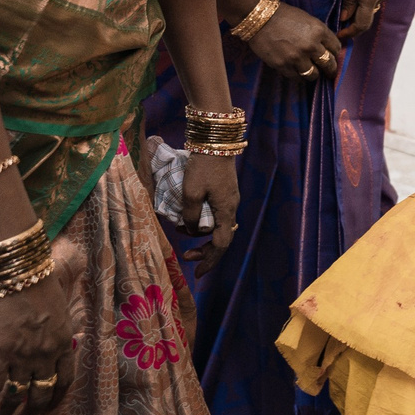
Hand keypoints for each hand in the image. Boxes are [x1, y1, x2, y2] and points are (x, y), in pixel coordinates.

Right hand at [0, 235, 84, 414]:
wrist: (17, 271)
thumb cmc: (38, 280)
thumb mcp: (58, 307)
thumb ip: (56, 326)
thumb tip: (52, 337)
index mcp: (64, 343)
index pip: (66, 381)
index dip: (55, 400)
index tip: (46, 410)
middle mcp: (47, 355)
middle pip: (41, 396)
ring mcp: (24, 357)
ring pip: (16, 398)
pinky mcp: (0, 354)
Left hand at [177, 151, 240, 275]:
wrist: (216, 142)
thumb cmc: (202, 167)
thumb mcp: (191, 193)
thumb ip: (190, 216)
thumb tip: (189, 230)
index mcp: (225, 211)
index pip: (221, 245)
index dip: (210, 260)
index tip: (197, 273)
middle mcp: (231, 208)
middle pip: (222, 238)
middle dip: (205, 251)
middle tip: (187, 256)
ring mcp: (230, 199)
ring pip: (219, 226)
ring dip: (203, 235)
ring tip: (182, 233)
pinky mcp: (226, 191)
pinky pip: (217, 215)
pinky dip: (205, 222)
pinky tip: (191, 218)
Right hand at [247, 1, 341, 84]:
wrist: (259, 18)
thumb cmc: (284, 15)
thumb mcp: (308, 19)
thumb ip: (319, 34)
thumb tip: (328, 47)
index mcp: (319, 31)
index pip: (336, 48)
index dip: (334, 52)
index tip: (332, 55)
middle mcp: (311, 46)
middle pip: (329, 64)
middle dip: (331, 68)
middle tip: (329, 71)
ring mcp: (297, 57)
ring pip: (314, 75)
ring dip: (314, 74)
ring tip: (311, 71)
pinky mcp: (283, 66)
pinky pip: (297, 78)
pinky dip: (299, 76)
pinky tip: (297, 71)